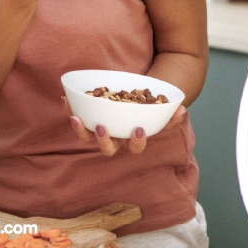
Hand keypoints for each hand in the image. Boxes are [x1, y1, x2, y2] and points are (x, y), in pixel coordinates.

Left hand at [62, 96, 187, 156]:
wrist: (130, 104)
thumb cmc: (144, 110)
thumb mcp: (157, 111)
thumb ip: (169, 112)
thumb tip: (182, 108)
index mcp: (132, 140)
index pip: (135, 147)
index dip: (136, 141)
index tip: (138, 129)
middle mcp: (115, 140)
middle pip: (107, 149)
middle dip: (103, 140)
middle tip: (101, 127)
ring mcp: (98, 132)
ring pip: (86, 139)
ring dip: (80, 130)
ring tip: (77, 118)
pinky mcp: (86, 122)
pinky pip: (76, 120)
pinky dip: (69, 110)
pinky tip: (65, 98)